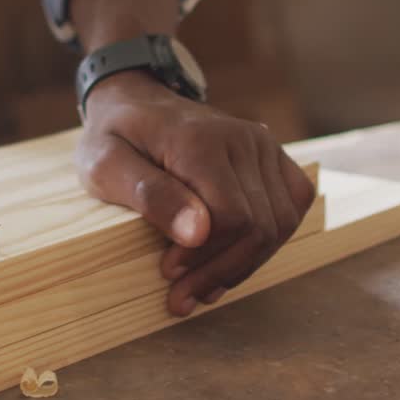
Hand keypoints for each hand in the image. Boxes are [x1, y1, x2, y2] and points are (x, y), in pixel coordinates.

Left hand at [77, 71, 316, 316]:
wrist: (135, 103)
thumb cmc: (115, 137)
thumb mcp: (106, 165)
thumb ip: (150, 195)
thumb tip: (197, 232)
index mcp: (201, 141)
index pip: (231, 217)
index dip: (205, 257)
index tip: (168, 274)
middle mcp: (244, 139)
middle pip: (260, 227)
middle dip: (221, 272)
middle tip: (182, 297)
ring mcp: (264, 146)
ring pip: (280, 223)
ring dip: (245, 265)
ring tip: (204, 287)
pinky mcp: (274, 156)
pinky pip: (294, 205)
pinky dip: (270, 241)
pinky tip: (234, 259)